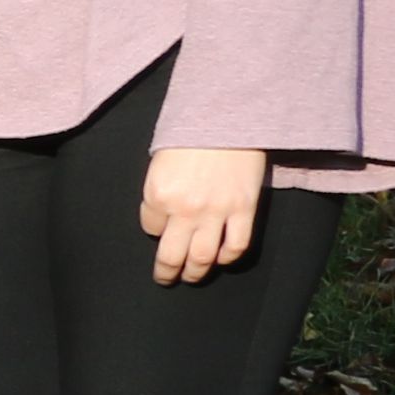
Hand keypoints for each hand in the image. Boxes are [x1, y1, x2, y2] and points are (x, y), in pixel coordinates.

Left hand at [140, 146, 269, 285]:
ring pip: (203, 258)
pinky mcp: (245, 209)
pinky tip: (222, 258)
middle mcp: (185, 208)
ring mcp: (217, 211)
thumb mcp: (161, 162)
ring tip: (192, 276)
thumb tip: (162, 218)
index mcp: (158, 194)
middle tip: (165, 278)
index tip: (160, 227)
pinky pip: (236, 245)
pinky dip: (228, 258)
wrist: (229, 116)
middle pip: (172, 255)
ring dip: (196, 273)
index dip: (154, 228)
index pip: (150, 227)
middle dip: (167, 272)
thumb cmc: (190, 134)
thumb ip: (161, 192)